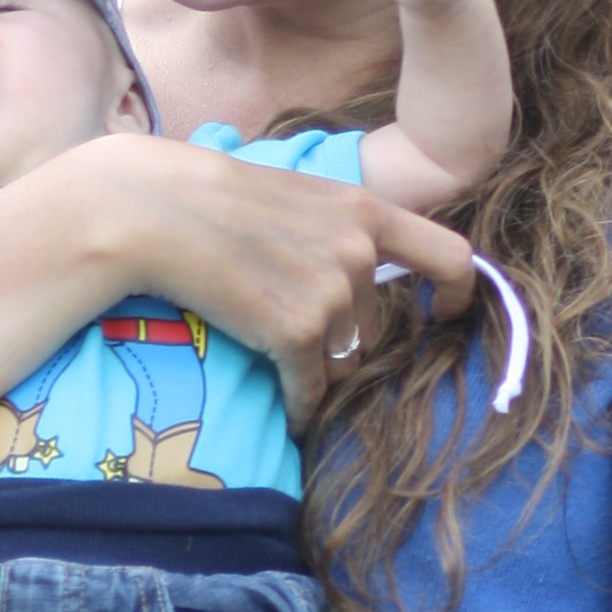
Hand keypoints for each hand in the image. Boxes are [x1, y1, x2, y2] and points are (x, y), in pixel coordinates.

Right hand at [125, 139, 479, 427]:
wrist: (152, 211)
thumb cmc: (211, 202)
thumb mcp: (296, 197)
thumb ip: (338, 228)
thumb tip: (365, 269)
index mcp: (364, 211)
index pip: (450, 255)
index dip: (458, 293)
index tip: (443, 316)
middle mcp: (358, 252)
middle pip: (374, 328)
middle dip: (342, 342)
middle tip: (296, 341)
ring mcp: (330, 294)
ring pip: (344, 364)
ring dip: (317, 373)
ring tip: (280, 365)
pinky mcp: (296, 333)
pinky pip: (313, 391)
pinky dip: (302, 408)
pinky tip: (290, 415)